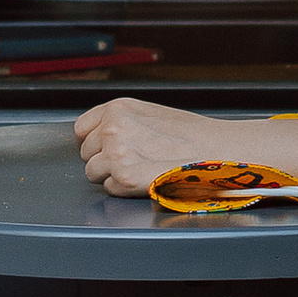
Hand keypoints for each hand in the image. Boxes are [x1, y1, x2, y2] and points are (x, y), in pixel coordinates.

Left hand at [74, 98, 209, 196]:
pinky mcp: (123, 178)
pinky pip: (109, 188)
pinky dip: (123, 188)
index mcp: (117, 108)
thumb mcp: (148, 113)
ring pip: (92, 172)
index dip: (93, 141)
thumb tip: (98, 135)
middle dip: (103, 158)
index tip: (103, 147)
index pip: (81, 128)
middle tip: (132, 159)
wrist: (216, 150)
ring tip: (139, 168)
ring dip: (111, 175)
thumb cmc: (189, 135)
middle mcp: (112, 128)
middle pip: (85, 153)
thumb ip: (119, 121)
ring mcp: (116, 153)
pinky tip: (145, 178)